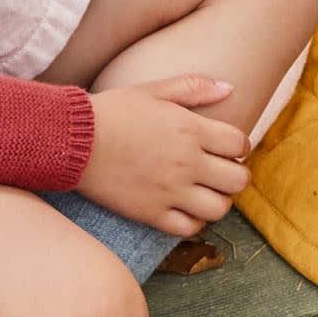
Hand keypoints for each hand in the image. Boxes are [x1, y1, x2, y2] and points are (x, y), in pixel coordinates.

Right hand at [79, 76, 248, 235]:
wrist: (75, 142)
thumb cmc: (115, 111)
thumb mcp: (156, 90)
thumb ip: (196, 88)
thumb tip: (230, 88)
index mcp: (192, 129)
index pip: (240, 143)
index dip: (241, 145)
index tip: (230, 146)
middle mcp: (187, 163)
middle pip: (238, 180)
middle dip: (238, 176)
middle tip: (224, 171)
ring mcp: (170, 191)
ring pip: (219, 209)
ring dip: (220, 201)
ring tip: (208, 192)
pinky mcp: (150, 213)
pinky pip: (188, 228)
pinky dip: (195, 222)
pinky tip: (187, 209)